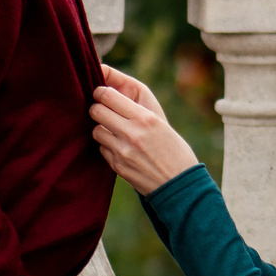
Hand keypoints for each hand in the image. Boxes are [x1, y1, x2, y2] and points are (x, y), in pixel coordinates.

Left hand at [91, 67, 201, 193]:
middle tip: (103, 110)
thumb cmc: (174, 149)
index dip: (100, 92)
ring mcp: (122, 151)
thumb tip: (110, 92)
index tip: (101, 93)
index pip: (108, 95)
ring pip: (96, 130)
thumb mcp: (161, 122)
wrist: (179, 184)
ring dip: (101, 128)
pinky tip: (121, 148)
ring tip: (114, 131)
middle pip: (96, 111)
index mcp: (145, 118)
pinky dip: (107, 146)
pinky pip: (102, 148)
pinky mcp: (117, 166)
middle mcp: (132, 133)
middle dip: (97, 108)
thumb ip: (137, 108)